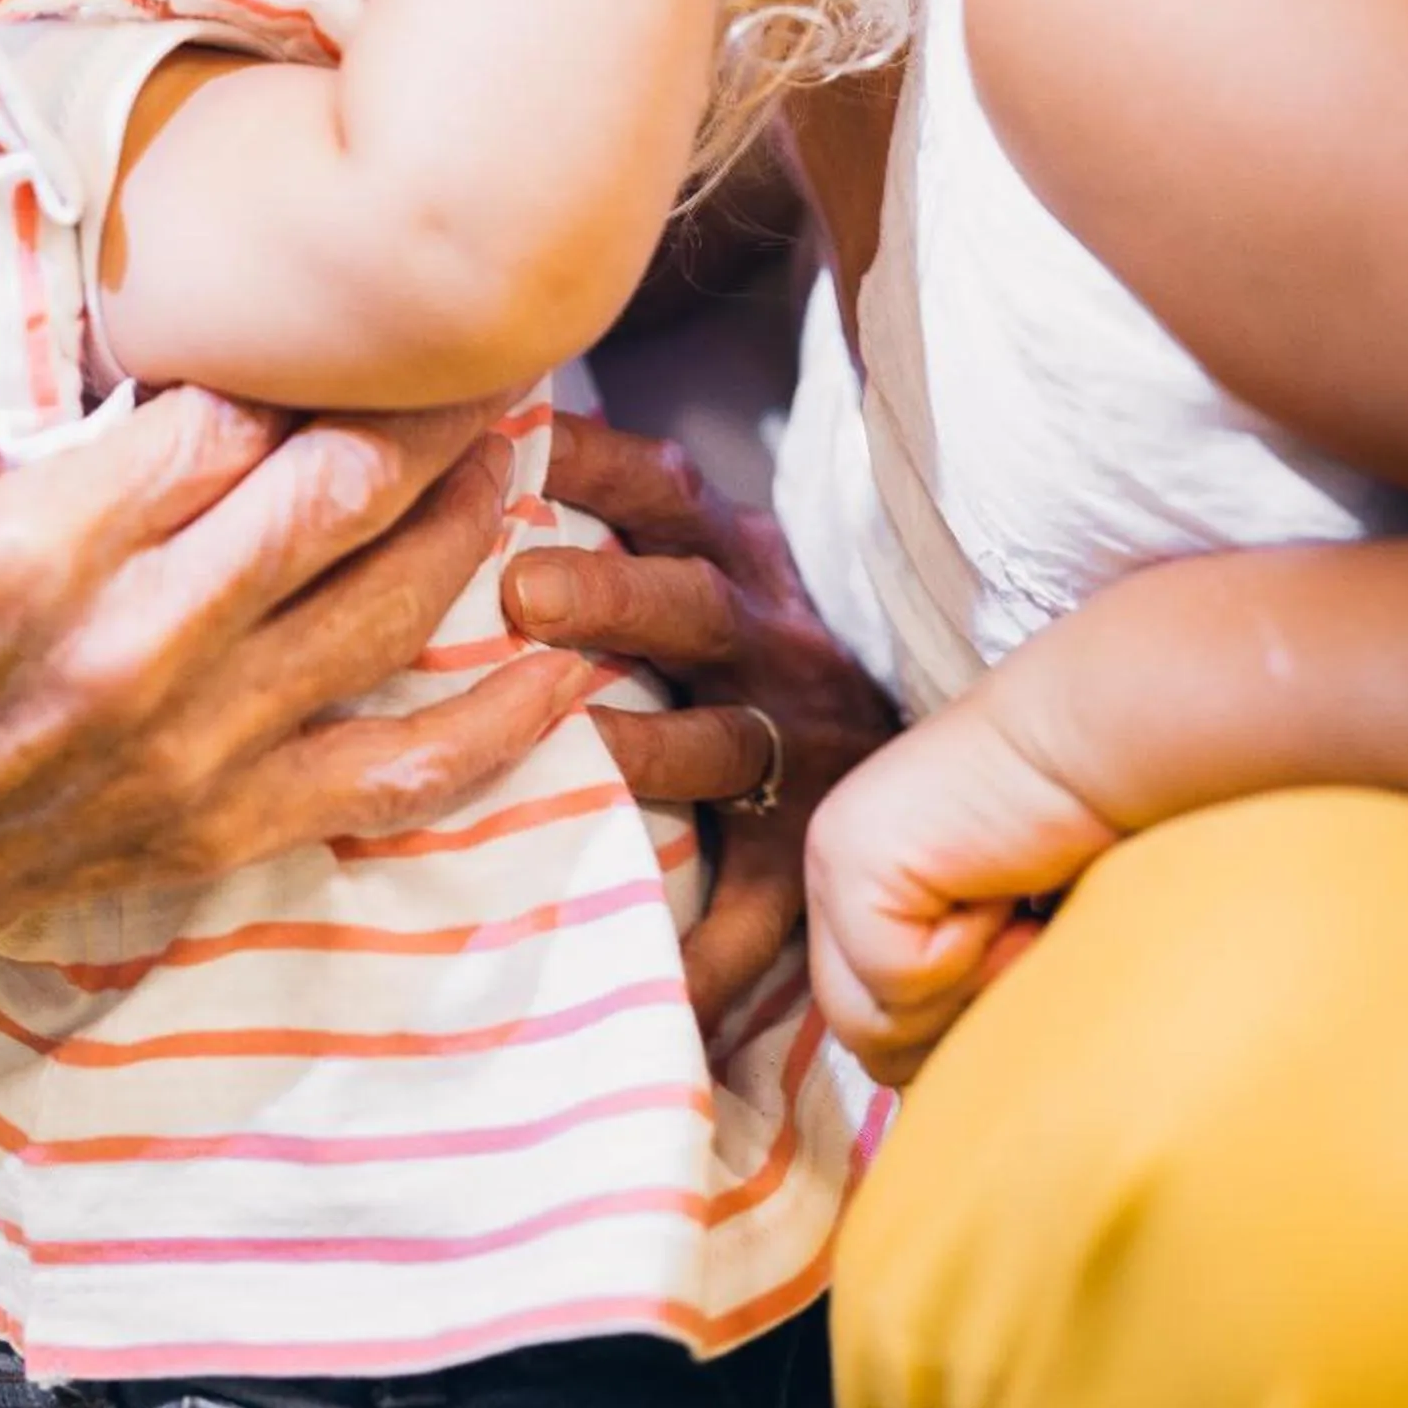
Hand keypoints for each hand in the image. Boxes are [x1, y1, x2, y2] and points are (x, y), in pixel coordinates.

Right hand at [0, 339, 589, 984]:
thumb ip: (7, 384)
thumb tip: (122, 285)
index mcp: (37, 541)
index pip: (228, 412)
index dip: (317, 347)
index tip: (373, 293)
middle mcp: (130, 644)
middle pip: (336, 494)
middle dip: (433, 407)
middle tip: (494, 338)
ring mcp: (186, 746)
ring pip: (385, 612)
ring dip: (472, 518)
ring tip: (517, 442)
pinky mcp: (218, 828)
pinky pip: (394, 777)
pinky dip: (498, 725)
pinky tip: (568, 664)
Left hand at [512, 410, 897, 1029]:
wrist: (916, 731)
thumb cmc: (756, 628)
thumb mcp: (710, 541)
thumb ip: (614, 491)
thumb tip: (490, 419)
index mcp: (731, 554)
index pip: (660, 488)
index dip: (592, 459)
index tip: (514, 438)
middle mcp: (767, 638)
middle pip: (690, 603)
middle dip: (610, 593)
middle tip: (520, 591)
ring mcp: (793, 746)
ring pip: (719, 745)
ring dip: (646, 750)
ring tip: (578, 759)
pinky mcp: (805, 851)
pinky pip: (757, 917)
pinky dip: (704, 958)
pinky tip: (646, 987)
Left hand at [803, 691, 1118, 1085]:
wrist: (1101, 746)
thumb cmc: (1086, 845)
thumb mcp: (1009, 944)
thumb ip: (961, 999)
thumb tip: (949, 1096)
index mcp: (865, 887)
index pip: (872, 1025)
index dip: (952, 1030)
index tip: (1015, 970)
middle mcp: (834, 869)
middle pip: (864, 1042)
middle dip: (957, 1023)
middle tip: (1018, 946)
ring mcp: (833, 863)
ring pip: (874, 1028)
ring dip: (968, 993)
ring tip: (1010, 914)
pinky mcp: (851, 864)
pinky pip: (900, 982)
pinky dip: (970, 957)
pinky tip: (1000, 890)